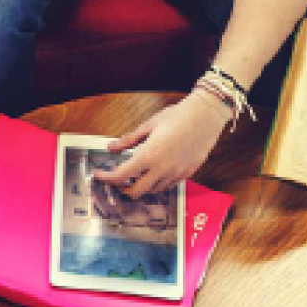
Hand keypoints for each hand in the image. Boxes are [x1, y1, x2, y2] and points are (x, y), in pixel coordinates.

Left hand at [97, 91, 228, 196]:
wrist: (206, 116)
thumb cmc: (178, 116)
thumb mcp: (149, 124)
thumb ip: (129, 139)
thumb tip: (111, 147)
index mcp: (149, 155)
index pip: (121, 175)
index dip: (106, 178)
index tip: (99, 176)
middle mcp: (162, 168)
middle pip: (136, 191)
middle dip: (123, 188)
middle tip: (117, 180)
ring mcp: (176, 173)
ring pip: (153, 191)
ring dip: (141, 186)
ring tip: (136, 175)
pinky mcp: (187, 173)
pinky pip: (168, 186)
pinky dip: (157, 184)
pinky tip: (154, 173)